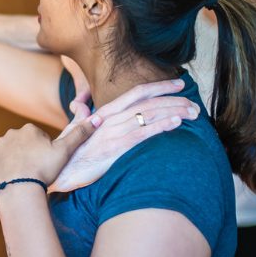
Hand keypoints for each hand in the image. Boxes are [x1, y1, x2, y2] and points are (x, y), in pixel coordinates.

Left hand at [0, 119, 97, 189]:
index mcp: (29, 129)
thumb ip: (80, 134)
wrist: (19, 188)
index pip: (38, 139)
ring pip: (8, 152)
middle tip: (34, 171)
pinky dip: (0, 167)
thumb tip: (98, 118)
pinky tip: (8, 177)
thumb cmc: (44, 170)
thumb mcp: (65, 152)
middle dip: (27, 155)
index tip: (45, 164)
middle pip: (22, 144)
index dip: (43, 153)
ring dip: (13, 161)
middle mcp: (11, 133)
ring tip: (21, 176)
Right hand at [51, 79, 198, 191]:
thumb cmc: (68, 152)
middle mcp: (110, 118)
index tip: (180, 83)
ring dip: (174, 112)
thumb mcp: (74, 130)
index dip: (159, 86)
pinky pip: (142, 134)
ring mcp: (113, 132)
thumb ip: (81, 116)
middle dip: (174, 100)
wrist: (60, 172)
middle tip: (194, 104)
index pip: (136, 93)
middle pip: (148, 102)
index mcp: (104, 112)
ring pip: (149, 115)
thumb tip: (80, 105)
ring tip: (193, 113)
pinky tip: (176, 124)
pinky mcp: (116, 148)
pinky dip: (160, 127)